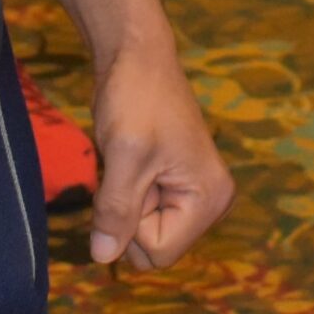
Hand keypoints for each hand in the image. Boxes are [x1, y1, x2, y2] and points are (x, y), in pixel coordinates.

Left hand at [87, 44, 234, 268]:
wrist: (136, 55)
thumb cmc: (136, 97)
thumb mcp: (124, 154)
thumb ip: (116, 210)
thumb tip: (102, 257)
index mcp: (210, 199)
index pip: (158, 253)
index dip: (132, 222)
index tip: (134, 174)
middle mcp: (209, 203)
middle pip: (154, 249)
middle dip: (130, 215)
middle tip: (132, 166)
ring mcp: (192, 194)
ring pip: (143, 234)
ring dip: (126, 202)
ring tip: (132, 160)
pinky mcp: (173, 185)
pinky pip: (141, 215)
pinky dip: (126, 192)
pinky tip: (131, 161)